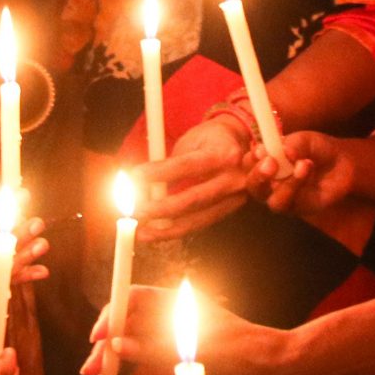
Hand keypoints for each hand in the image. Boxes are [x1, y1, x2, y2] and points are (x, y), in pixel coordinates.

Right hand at [79, 283, 293, 374]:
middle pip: (131, 320)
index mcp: (179, 302)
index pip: (134, 297)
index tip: (97, 339)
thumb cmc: (245, 354)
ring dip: (117, 356)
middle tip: (90, 369)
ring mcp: (179, 334)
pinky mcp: (184, 353)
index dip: (112, 316)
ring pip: (137, 340)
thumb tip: (118, 347)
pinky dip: (134, 364)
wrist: (276, 370)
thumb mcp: (200, 351)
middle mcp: (175, 314)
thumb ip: (156, 349)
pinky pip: (150, 354)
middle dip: (108, 342)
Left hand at [137, 116, 258, 241]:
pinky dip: (178, 230)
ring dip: (167, 229)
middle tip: (137, 211)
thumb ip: (171, 162)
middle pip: (194, 198)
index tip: (135, 176)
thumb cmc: (209, 140)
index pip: (186, 165)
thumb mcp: (192, 141)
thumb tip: (141, 185)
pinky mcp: (231, 210)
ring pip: (198, 219)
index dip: (159, 172)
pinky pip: (202, 223)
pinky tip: (158, 233)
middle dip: (162, 208)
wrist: (239, 145)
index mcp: (223, 153)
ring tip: (142, 232)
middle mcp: (233, 177)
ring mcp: (236, 197)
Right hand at [249, 130, 352, 216]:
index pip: (248, 165)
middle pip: (253, 187)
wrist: (343, 162)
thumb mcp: (306, 140)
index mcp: (264, 165)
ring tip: (301, 164)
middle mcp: (269, 184)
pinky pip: (294, 203)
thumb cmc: (317, 150)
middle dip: (258, 176)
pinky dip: (299, 184)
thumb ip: (294, 144)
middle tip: (271, 163)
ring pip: (273, 200)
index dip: (250, 159)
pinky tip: (307, 167)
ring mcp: (284, 198)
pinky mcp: (301, 209)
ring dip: (285, 183)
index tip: (260, 149)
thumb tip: (285, 152)